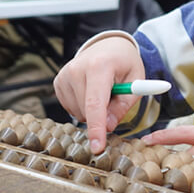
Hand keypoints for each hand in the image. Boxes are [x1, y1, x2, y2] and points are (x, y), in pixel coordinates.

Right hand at [53, 36, 144, 152]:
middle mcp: (77, 69)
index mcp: (99, 66)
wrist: (108, 46)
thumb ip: (123, 106)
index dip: (97, 127)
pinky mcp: (58, 82)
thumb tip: (108, 127)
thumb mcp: (135, 80)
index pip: (95, 103)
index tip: (97, 147)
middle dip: (102, 115)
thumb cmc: (124, 63)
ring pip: (78, 113)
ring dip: (93, 111)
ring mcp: (64, 75)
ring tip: (103, 91)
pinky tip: (90, 92)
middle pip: (86, 111)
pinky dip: (83, 107)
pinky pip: (71, 108)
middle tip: (115, 97)